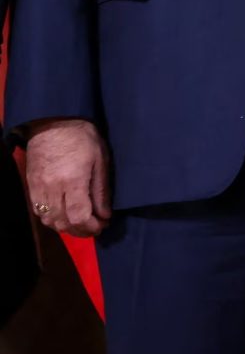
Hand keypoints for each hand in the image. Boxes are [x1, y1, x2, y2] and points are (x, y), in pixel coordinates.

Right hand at [22, 119, 109, 237]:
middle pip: (63, 223)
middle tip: (96, 227)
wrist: (53, 123)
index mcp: (72, 181)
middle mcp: (52, 189)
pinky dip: (53, 220)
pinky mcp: (31, 187)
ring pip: (49, 221)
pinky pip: (40, 213)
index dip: (91, 227)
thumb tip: (105, 214)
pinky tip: (66, 216)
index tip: (103, 224)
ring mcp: (38, 190)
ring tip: (83, 224)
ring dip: (66, 227)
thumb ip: (101, 189)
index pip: (79, 216)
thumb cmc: (82, 137)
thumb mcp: (100, 159)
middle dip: (81, 230)